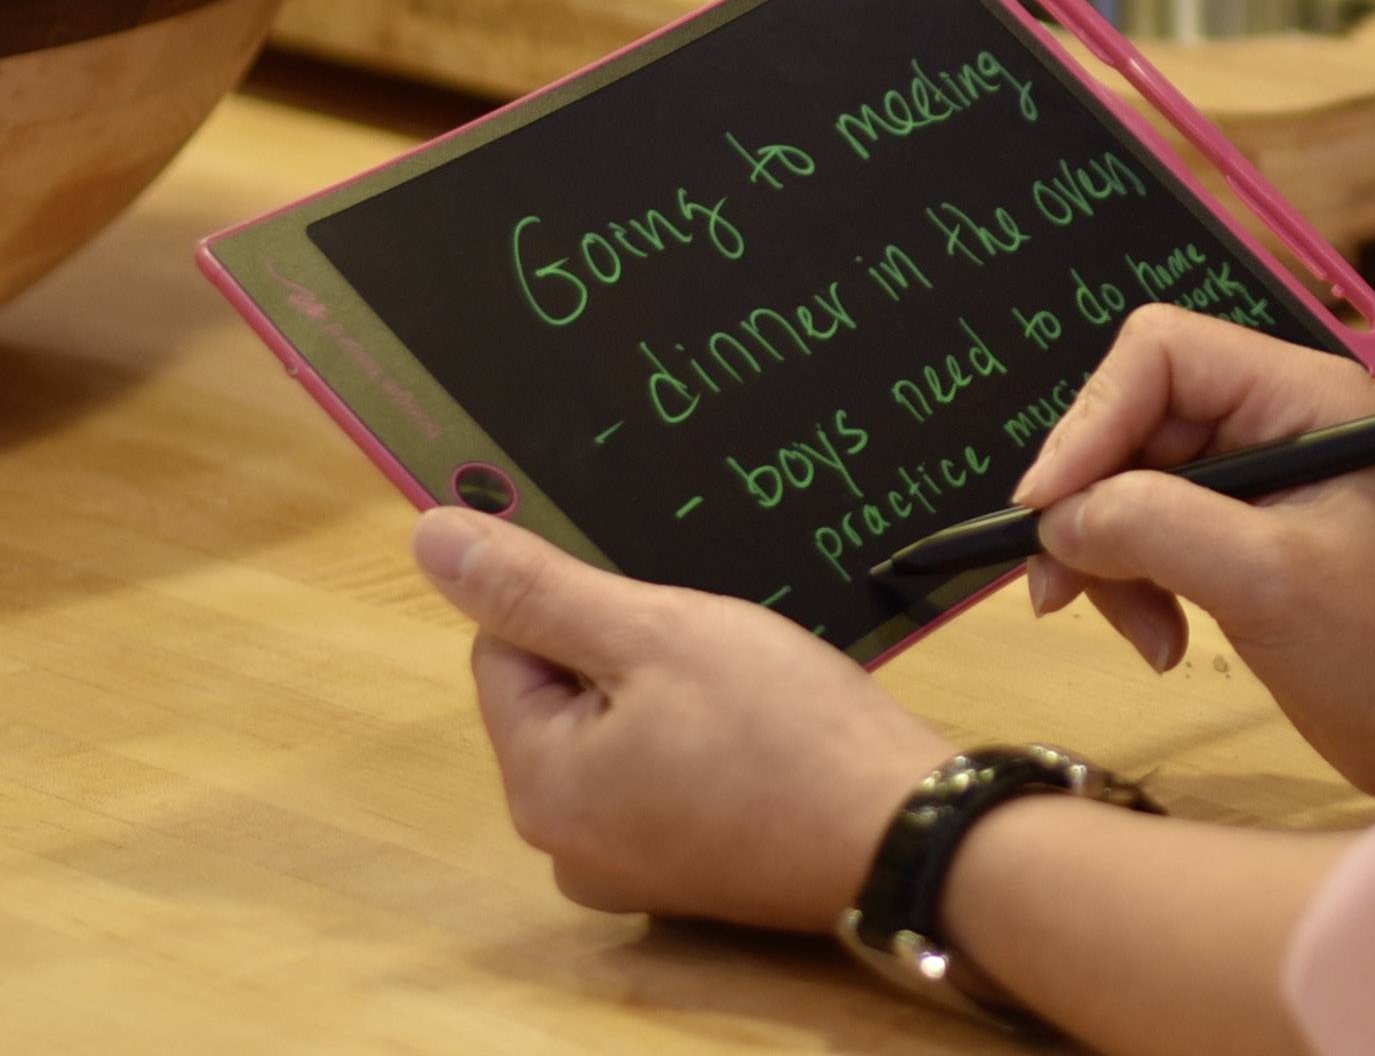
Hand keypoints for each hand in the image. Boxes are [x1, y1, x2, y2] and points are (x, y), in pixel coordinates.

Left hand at [412, 507, 953, 931]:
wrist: (906, 831)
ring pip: (617, 735)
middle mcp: (566, 846)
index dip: (581, 609)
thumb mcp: (656, 633)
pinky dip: (699, 746)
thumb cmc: (786, 729)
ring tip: (743, 693)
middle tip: (711, 653)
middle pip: (560, 699)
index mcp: (540, 787)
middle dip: (627, 657)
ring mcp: (630, 871)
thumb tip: (428, 539)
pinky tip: (757, 734)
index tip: (658, 610)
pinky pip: (661, 779)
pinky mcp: (687, 876)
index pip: (504, 651)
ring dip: (666, 698)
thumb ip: (536, 589)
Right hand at [1012, 305, 1374, 799]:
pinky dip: (1135, 591)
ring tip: (1145, 638)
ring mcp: (1254, 478)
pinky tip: (1165, 644)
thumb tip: (1054, 520)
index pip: (1154, 356)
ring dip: (1110, 564)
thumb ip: (1152, 528)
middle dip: (1089, 508)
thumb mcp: (1268, 580)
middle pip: (1128, 423)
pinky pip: (1148, 537)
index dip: (1087, 423)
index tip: (1045, 510)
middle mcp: (1270, 418)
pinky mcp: (1239, 535)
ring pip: (1125, 487)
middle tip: (1057, 593)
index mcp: (1296, 394)